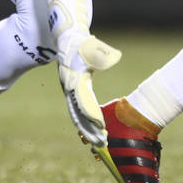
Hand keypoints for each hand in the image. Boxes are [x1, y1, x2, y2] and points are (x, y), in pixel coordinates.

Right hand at [48, 0, 120, 146]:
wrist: (66, 38)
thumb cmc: (81, 42)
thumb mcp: (91, 45)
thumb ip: (103, 52)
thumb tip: (116, 57)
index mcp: (75, 80)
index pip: (84, 102)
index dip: (92, 116)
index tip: (102, 127)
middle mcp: (70, 89)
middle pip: (79, 114)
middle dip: (90, 130)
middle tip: (103, 143)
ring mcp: (70, 92)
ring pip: (77, 116)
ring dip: (87, 131)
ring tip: (101, 144)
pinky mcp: (72, 92)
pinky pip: (78, 112)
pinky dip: (85, 123)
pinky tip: (94, 132)